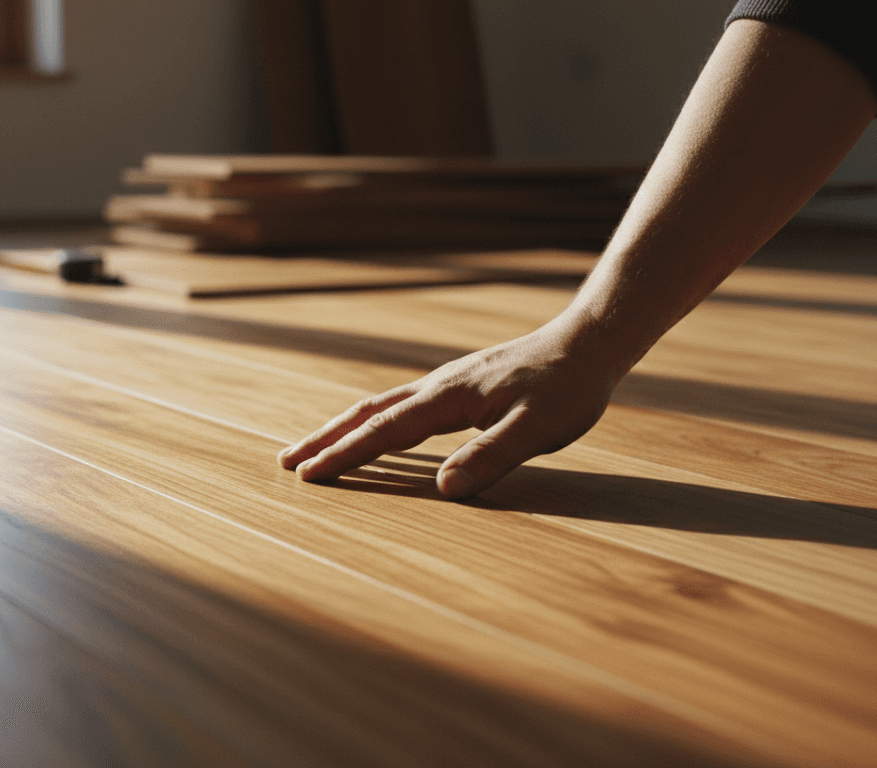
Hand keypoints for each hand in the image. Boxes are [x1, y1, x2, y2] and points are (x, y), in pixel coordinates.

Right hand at [278, 321, 619, 498]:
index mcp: (448, 399)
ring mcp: (446, 384)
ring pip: (380, 406)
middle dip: (326, 439)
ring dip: (343, 428)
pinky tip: (376, 431)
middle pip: (367, 414)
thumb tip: (444, 489)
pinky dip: (372, 420)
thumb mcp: (539, 429)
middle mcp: (437, 388)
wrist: (589, 341)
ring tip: (314, 447)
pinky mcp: (459, 386)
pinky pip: (401, 404)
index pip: (384, 432)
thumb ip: (492, 456)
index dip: (344, 455)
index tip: (307, 476)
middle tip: (287, 462)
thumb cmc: (569, 388)